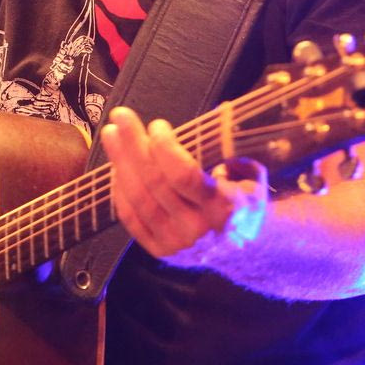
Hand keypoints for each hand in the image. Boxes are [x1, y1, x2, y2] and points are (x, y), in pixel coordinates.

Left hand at [100, 106, 266, 258]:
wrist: (247, 249)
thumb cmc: (245, 202)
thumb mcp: (252, 176)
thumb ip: (231, 151)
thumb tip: (217, 114)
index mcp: (223, 207)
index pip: (183, 175)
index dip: (164, 147)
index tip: (157, 125)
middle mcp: (196, 228)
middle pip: (154, 182)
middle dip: (133, 144)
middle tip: (120, 115)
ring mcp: (175, 242)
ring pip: (137, 198)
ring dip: (120, 162)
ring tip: (112, 135)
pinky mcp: (159, 250)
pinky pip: (130, 217)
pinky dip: (119, 189)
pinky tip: (117, 166)